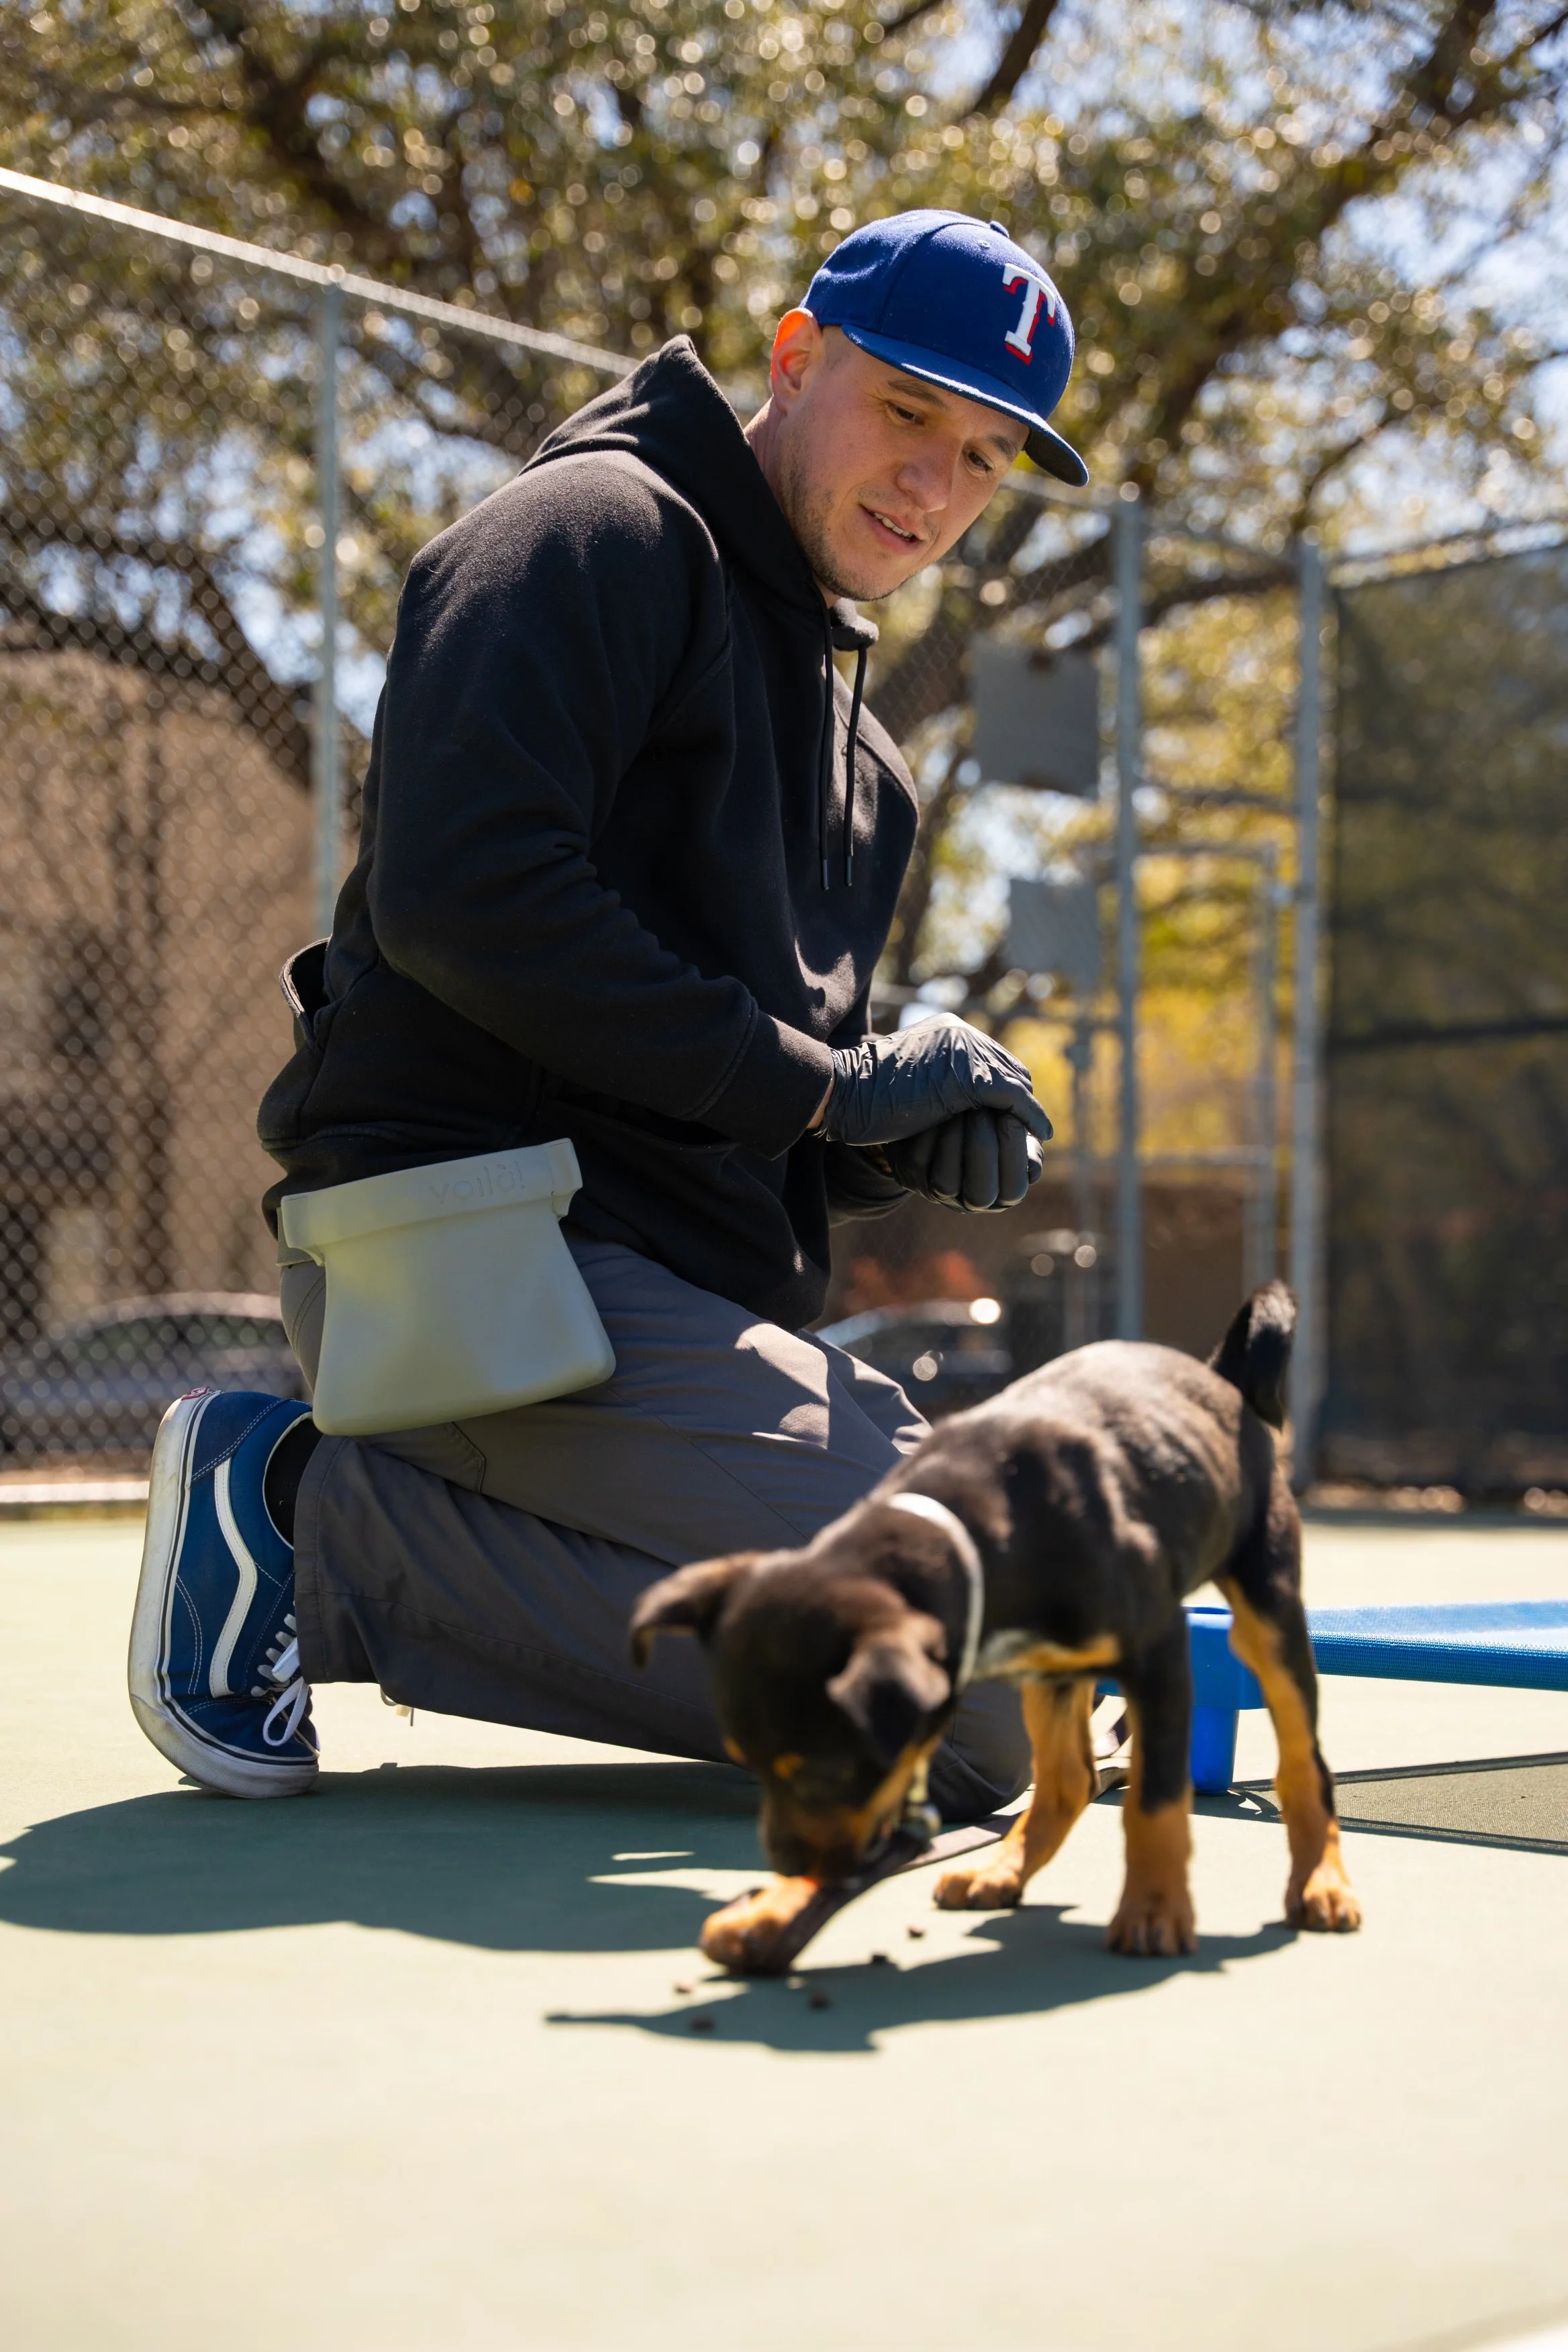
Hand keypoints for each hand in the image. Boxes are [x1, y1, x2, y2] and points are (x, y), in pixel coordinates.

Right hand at [821, 1012, 1052, 1152]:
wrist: (845, 1091)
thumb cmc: (867, 1092)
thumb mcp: (912, 1074)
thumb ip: (939, 1074)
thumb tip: (958, 1097)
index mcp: (949, 1030)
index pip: (993, 1056)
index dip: (1006, 1085)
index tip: (1012, 1112)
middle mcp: (962, 1034)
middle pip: (1009, 1067)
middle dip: (1021, 1097)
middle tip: (1030, 1124)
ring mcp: (966, 1053)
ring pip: (1015, 1082)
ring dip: (1028, 1110)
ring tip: (1036, 1134)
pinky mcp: (969, 1079)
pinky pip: (1013, 1099)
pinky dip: (1030, 1118)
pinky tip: (1038, 1135)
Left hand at [883, 1110, 1042, 1211]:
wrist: (941, 1115)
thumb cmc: (985, 1123)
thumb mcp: (1009, 1128)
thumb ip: (1027, 1134)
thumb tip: (1042, 1136)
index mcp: (1003, 1191)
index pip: (1014, 1190)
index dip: (1013, 1154)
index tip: (1010, 1115)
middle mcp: (970, 1201)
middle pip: (981, 1194)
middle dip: (983, 1148)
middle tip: (981, 1110)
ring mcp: (938, 1193)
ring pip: (947, 1183)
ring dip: (955, 1140)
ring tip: (959, 1107)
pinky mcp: (912, 1176)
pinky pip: (921, 1162)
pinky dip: (930, 1134)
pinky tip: (937, 1109)